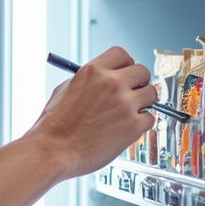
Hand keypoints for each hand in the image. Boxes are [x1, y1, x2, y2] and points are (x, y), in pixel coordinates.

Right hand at [26, 46, 155, 178]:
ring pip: (151, 94)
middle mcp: (111, 83)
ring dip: (143, 103)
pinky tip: (127, 129)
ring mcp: (124, 103)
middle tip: (132, 94)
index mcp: (92, 71)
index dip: (125, 65)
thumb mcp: (65, 90)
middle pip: (142, 71)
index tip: (125, 74)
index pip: (122, 54)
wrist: (52, 151)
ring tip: (130, 113)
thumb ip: (88, 81)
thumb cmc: (54, 126)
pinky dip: (141, 124)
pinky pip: (150, 118)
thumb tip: (103, 80)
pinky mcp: (133, 125)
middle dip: (138, 83)